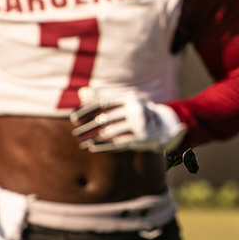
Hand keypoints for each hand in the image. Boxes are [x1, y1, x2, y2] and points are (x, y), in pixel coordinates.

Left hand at [70, 90, 186, 152]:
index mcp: (130, 98)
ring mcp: (140, 123)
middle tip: (75, 134)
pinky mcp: (143, 138)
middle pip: (105, 119)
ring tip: (82, 142)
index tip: (73, 119)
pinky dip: (104, 146)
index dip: (87, 111)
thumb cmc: (137, 114)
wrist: (165, 127)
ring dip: (93, 138)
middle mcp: (135, 109)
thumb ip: (103, 98)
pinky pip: (119, 143)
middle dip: (87, 127)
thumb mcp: (124, 104)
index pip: (103, 103)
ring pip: (110, 132)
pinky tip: (93, 147)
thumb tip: (82, 92)